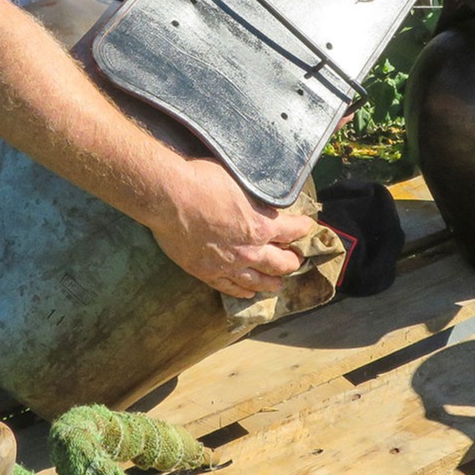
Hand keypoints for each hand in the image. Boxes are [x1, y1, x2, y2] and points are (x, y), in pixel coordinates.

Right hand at [148, 156, 316, 298]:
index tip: (305, 227)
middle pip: (281, 263)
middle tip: (295, 259)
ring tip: (277, 284)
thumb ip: (254, 197)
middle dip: (292, 260)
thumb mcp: (239, 181)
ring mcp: (228, 265)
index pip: (293, 231)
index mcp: (261, 225)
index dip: (302, 228)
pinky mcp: (207, 273)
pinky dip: (242, 291)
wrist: (168, 198)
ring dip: (272, 282)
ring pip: (258, 281)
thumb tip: (263, 199)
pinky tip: (248, 292)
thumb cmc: (201, 181)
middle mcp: (249, 251)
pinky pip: (230, 288)